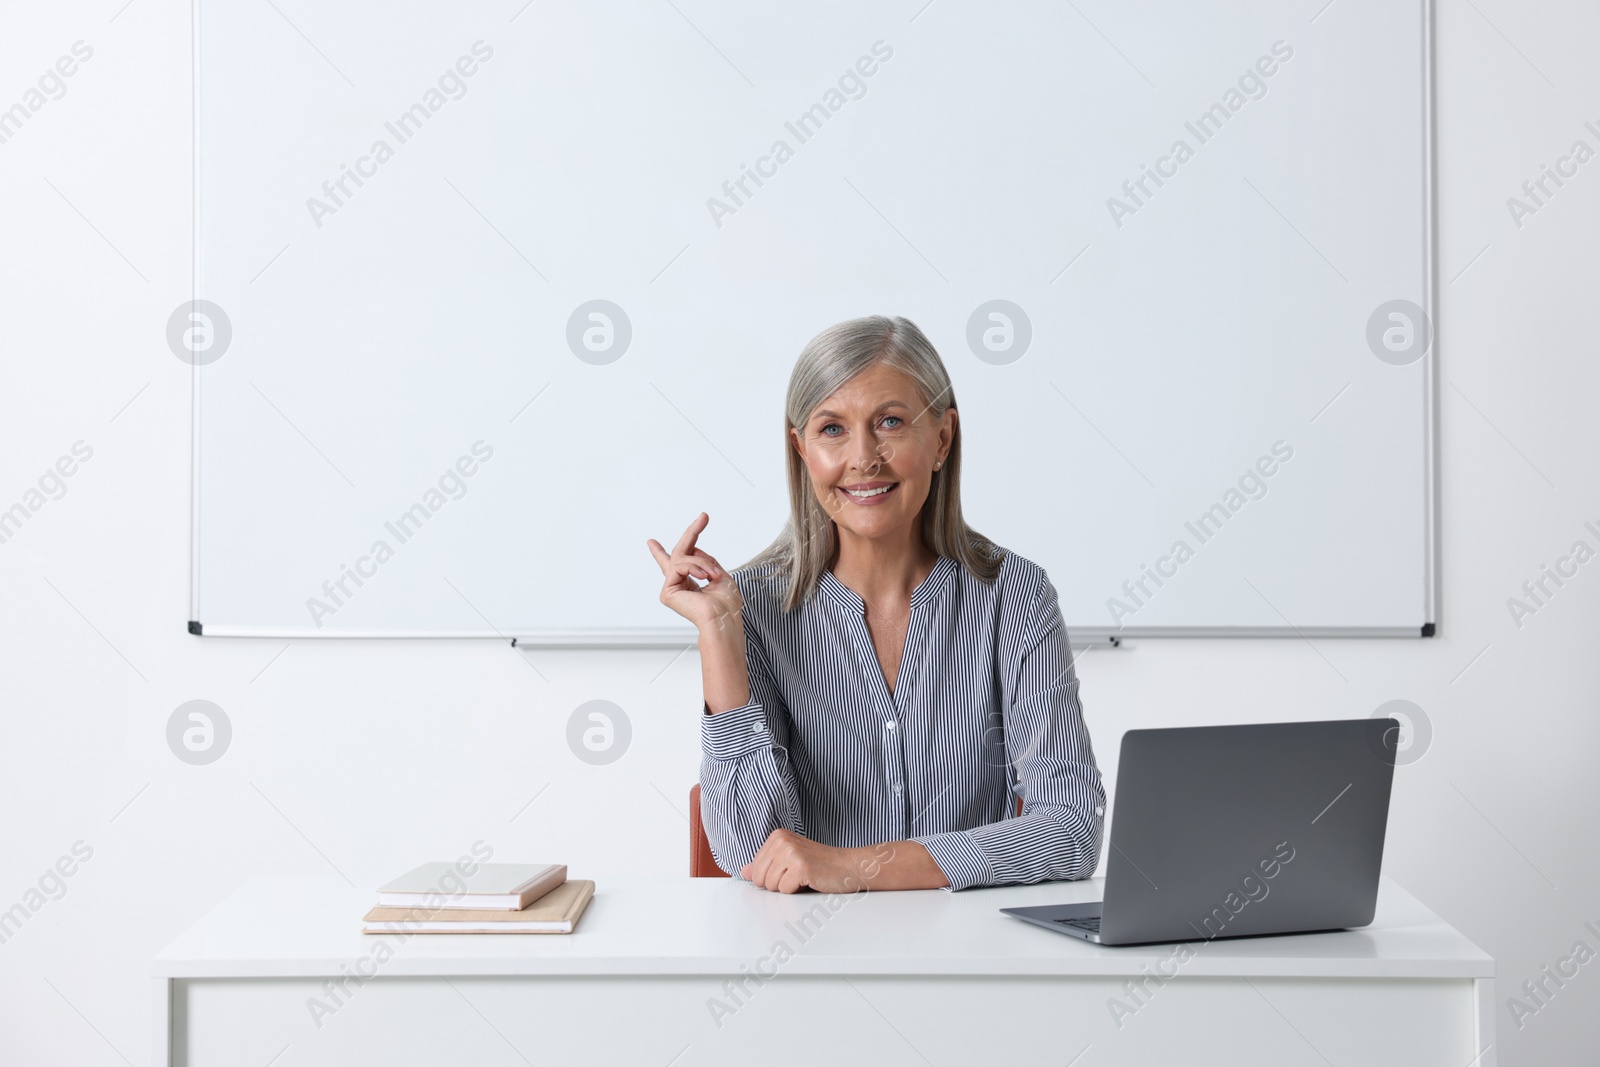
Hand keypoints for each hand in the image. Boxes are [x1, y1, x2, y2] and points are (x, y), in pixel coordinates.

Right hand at [646, 512, 742, 633]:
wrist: (723, 618)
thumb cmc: (726, 604)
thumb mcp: (718, 574)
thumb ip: (705, 560)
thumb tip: (694, 548)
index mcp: (689, 584)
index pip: (676, 565)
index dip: (662, 552)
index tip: (651, 541)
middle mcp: (678, 585)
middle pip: (679, 553)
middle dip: (692, 533)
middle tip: (703, 517)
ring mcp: (671, 588)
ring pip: (683, 558)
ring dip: (702, 563)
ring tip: (713, 574)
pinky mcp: (667, 592)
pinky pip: (680, 566)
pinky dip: (696, 568)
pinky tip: (705, 577)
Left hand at [741, 829, 879, 893]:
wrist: (849, 866)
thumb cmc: (821, 865)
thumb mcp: (789, 861)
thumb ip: (766, 864)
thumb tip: (744, 871)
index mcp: (777, 836)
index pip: (755, 870)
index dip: (772, 878)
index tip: (790, 871)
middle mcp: (782, 841)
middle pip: (759, 879)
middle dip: (777, 884)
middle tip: (797, 876)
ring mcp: (791, 852)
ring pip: (771, 886)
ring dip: (788, 888)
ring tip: (804, 878)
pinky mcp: (801, 866)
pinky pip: (784, 891)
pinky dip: (797, 892)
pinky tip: (810, 880)